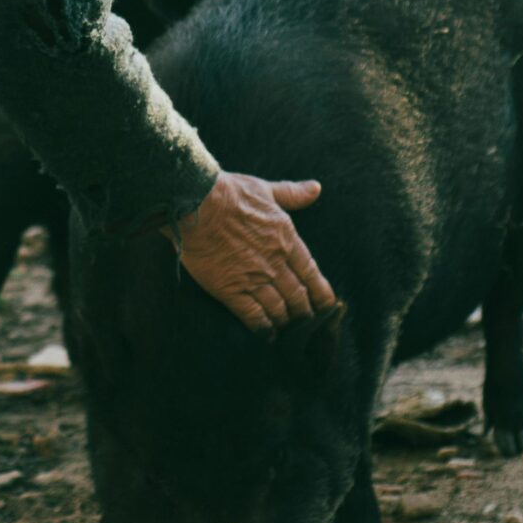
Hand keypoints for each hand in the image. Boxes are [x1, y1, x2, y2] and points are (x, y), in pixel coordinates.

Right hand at [177, 173, 332, 331]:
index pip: (311, 274)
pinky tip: (266, 334)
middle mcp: (275, 263)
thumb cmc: (230, 193)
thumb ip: (292, 194)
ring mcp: (253, 278)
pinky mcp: (231, 290)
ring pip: (279, 310)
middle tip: (304, 320)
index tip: (326, 305)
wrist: (196, 203)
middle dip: (303, 312)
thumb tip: (316, 188)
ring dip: (284, 321)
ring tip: (284, 327)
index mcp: (286, 239)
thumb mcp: (266, 189)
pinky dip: (263, 329)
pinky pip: (254, 317)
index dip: (321, 294)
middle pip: (298, 297)